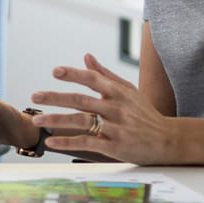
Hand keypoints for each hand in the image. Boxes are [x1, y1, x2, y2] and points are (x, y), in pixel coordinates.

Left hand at [30, 55, 182, 163]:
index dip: (74, 74)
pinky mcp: (115, 146)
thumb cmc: (145, 114)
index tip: (55, 71)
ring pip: (81, 121)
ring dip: (56, 120)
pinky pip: (87, 143)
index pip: (93, 79)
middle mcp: (117, 108)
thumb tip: (86, 56)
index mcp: (119, 93)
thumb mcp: (129, 91)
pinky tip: (51, 142)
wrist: (169, 140)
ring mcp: (116, 128)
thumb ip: (105, 74)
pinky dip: (68, 142)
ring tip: (37, 120)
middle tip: (34, 96)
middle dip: (55, 97)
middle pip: (81, 100)